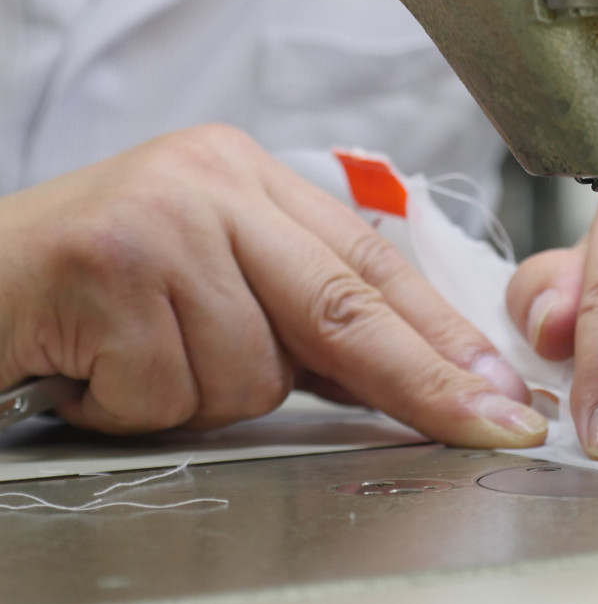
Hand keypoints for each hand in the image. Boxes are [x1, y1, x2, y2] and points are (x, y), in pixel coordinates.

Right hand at [1, 125, 545, 444]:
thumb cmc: (95, 289)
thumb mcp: (213, 281)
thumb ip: (300, 315)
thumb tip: (408, 370)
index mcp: (250, 179)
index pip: (370, 264)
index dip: (442, 334)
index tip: (496, 388)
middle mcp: (212, 183)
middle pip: (344, 304)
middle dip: (422, 381)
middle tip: (489, 425)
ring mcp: (160, 220)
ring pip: (251, 367)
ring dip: (201, 394)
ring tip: (139, 359)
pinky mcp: (105, 266)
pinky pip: (171, 389)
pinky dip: (138, 404)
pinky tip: (97, 367)